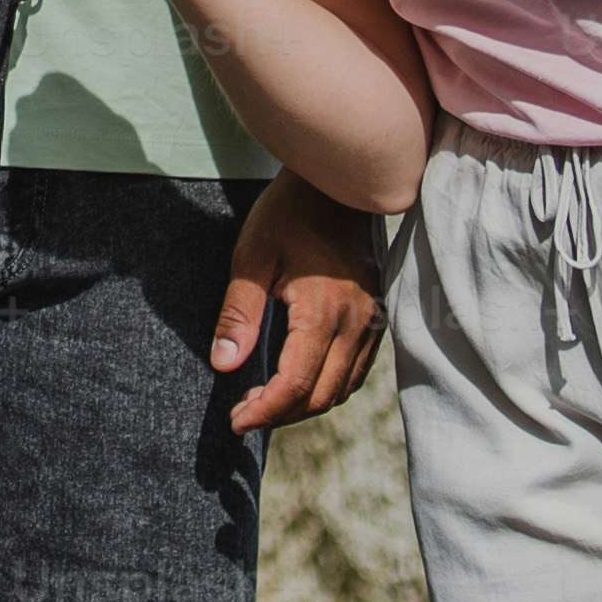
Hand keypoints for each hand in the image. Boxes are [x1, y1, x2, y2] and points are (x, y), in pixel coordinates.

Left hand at [211, 171, 388, 432]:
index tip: (236, 422)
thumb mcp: (253, 256)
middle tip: (245, 413)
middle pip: (323, 395)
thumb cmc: (290, 212)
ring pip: (344, 387)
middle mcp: (357, 321)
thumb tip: (224, 364)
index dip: (265, 411)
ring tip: (268, 403)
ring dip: (307, 404)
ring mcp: (372, 319)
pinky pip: (358, 368)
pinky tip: (302, 381)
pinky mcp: (377, 313)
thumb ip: (239, 313)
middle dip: (283, 414)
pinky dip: (330, 386)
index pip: (295, 384)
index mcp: (325, 311)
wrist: (341, 179)